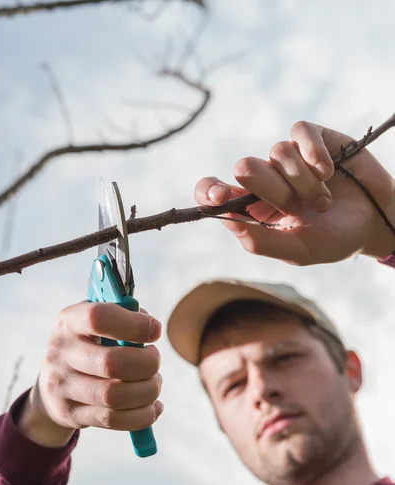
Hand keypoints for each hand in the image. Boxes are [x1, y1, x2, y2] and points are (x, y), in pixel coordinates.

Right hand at [18, 302, 162, 447]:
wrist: (52, 384)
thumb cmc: (90, 344)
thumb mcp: (98, 323)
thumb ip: (125, 315)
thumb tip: (151, 328)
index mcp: (69, 322)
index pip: (98, 318)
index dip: (134, 325)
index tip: (156, 331)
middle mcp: (61, 353)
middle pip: (112, 363)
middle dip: (148, 364)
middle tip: (155, 362)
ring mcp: (64, 387)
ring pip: (115, 397)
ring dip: (147, 391)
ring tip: (153, 384)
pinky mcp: (72, 414)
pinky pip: (114, 420)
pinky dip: (143, 416)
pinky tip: (153, 407)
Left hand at [195, 121, 394, 264]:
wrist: (375, 222)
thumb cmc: (334, 239)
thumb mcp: (299, 250)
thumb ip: (263, 242)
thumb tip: (229, 225)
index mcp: (254, 209)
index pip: (216, 192)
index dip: (210, 190)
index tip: (220, 196)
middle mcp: (266, 181)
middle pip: (246, 168)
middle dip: (274, 191)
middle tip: (297, 208)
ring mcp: (289, 158)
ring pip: (277, 152)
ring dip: (304, 182)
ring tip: (323, 201)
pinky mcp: (312, 138)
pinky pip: (300, 133)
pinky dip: (313, 154)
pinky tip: (328, 171)